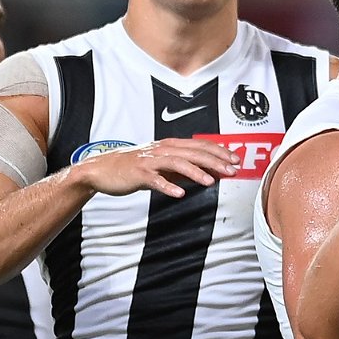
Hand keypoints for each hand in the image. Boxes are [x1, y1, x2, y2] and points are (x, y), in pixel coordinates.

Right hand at [70, 138, 239, 197]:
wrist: (103, 170)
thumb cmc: (134, 167)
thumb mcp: (162, 165)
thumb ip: (184, 168)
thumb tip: (209, 172)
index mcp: (169, 145)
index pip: (199, 145)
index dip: (219, 151)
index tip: (235, 160)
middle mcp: (161, 149)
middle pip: (192, 152)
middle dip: (214, 161)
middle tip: (231, 170)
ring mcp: (149, 161)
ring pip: (177, 163)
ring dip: (195, 172)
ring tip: (210, 181)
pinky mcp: (138, 174)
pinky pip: (155, 180)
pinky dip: (168, 186)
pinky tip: (180, 193)